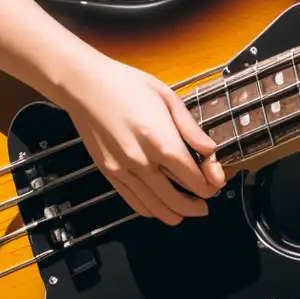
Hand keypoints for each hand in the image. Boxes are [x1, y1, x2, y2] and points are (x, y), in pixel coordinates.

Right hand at [57, 51, 226, 225]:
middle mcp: (142, 162)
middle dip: (196, 206)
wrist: (85, 85)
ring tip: (187, 211)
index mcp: (161, 141)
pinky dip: (150, 210)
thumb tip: (211, 151)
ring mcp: (123, 170)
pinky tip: (160, 207)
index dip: (209, 186)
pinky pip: (133, 202)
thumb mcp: (167, 98)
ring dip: (175, 214)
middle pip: (176, 199)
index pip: (193, 178)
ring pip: (154, 207)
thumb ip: (190, 128)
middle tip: (205, 204)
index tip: (214, 184)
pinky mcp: (108, 173)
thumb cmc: (129, 85)